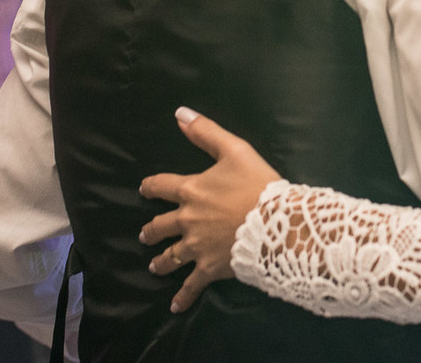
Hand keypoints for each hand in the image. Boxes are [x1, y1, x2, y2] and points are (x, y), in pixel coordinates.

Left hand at [139, 106, 280, 311]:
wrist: (276, 223)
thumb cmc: (257, 184)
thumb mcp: (234, 150)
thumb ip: (206, 133)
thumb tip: (180, 113)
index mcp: (191, 191)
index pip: (162, 186)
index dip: (151, 187)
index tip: (144, 189)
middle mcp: (187, 221)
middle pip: (161, 226)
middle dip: (151, 230)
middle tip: (145, 234)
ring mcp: (196, 247)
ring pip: (171, 257)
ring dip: (160, 262)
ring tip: (154, 267)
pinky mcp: (209, 268)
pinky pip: (192, 286)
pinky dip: (183, 297)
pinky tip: (175, 307)